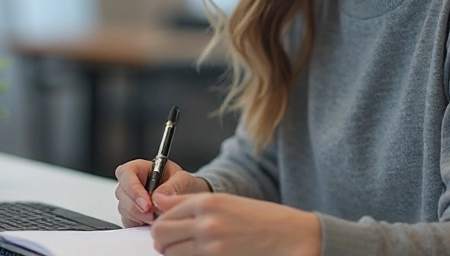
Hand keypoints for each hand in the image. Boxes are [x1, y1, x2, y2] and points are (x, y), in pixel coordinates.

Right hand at [113, 159, 210, 226]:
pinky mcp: (132, 214)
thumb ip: (173, 185)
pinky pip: (127, 220)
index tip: (146, 203)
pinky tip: (151, 222)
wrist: (188, 197)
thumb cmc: (184, 184)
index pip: (126, 173)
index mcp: (141, 168)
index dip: (132, 188)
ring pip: (124, 208)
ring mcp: (130, 198)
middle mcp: (133, 182)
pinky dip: (138, 223)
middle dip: (136, 207)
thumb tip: (158, 195)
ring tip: (156, 217)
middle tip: (152, 215)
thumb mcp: (184, 179)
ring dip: (138, 216)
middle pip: (121, 192)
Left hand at [150, 193, 320, 255]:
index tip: (169, 231)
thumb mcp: (225, 201)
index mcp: (207, 202)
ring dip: (174, 252)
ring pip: (169, 253)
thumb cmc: (260, 218)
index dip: (163, 225)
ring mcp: (211, 245)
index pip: (164, 215)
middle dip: (162, 241)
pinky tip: (202, 254)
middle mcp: (206, 222)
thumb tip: (161, 200)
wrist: (289, 236)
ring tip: (191, 249)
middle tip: (173, 243)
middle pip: (160, 235)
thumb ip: (188, 201)